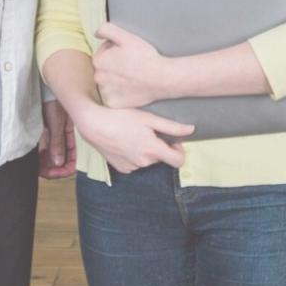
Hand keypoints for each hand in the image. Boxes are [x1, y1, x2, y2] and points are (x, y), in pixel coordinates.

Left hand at [38, 99, 76, 179]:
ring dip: (48, 162)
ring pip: (56, 156)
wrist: (46, 87)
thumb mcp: (56, 122)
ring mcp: (60, 135)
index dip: (64, 170)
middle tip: (41, 171)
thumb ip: (57, 142)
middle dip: (54, 168)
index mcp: (77, 135)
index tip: (52, 173)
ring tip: (38, 165)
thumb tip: (58, 162)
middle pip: (65, 160)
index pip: (75, 160)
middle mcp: (70, 138)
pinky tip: (38, 156)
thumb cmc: (55, 99)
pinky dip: (44, 154)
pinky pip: (50, 148)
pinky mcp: (52, 133)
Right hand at [71, 102, 194, 173]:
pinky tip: (125, 141)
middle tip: (149, 131)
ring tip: (134, 134)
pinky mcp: (122, 168)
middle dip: (159, 146)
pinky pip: (135, 163)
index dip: (178, 150)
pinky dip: (134, 154)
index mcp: (153, 151)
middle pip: (161, 158)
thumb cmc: (121, 117)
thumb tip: (191, 130)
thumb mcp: (149, 118)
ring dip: (146, 150)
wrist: (94, 125)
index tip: (171, 140)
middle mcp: (144, 163)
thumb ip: (172, 127)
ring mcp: (132, 167)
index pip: (178, 161)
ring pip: (147, 160)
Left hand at [93, 23, 169, 108]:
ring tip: (132, 76)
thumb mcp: (126, 36)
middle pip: (104, 67)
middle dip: (114, 64)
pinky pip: (113, 96)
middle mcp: (98, 77)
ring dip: (116, 78)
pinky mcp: (113, 103)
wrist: (161, 78)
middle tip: (131, 64)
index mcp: (98, 60)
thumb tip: (96, 34)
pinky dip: (120, 92)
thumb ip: (107, 29)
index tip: (127, 53)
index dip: (115, 50)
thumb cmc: (145, 57)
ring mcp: (105, 92)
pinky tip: (131, 87)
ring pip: (108, 82)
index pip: (102, 52)